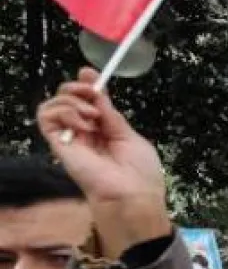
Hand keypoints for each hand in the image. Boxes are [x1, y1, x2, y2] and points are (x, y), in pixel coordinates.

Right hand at [36, 68, 170, 257]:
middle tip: (92, 94)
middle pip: (68, 98)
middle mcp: (84, 133)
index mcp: (103, 130)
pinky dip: (64, 111)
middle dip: (78, 88)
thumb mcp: (129, 135)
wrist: (133, 195)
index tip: (89, 73)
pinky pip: (46, 117)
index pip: (87, 101)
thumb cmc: (140, 171)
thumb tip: (97, 90)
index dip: (86, 85)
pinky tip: (84, 124)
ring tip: (93, 117)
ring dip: (72, 101)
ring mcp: (70, 139)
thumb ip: (110, 114)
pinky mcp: (59, 146)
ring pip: (54, 104)